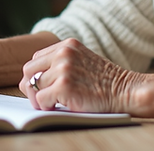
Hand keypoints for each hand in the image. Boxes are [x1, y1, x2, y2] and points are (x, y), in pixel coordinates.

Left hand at [19, 38, 141, 112]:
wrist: (125, 91)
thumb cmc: (104, 82)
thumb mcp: (82, 62)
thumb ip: (60, 64)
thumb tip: (30, 81)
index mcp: (67, 45)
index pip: (36, 58)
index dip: (36, 76)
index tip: (44, 87)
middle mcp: (64, 53)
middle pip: (28, 70)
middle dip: (31, 87)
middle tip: (42, 99)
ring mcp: (64, 68)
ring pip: (33, 86)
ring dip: (40, 99)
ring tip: (54, 104)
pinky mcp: (64, 86)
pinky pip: (40, 99)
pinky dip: (45, 107)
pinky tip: (58, 107)